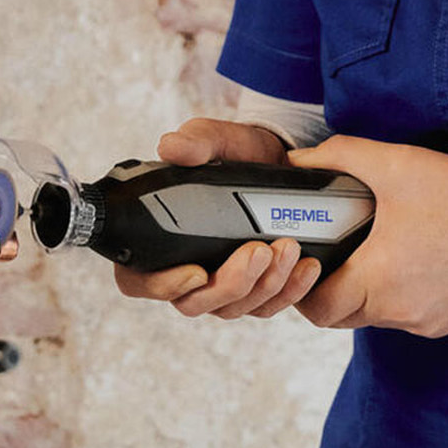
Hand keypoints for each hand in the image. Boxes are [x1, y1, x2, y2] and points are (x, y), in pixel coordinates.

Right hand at [112, 117, 321, 319]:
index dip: (162, 284)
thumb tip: (171, 146)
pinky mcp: (256, 288)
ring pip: (234, 307)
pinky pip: (268, 305)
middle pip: (194, 301)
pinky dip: (290, 290)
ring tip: (289, 248)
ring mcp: (222, 283)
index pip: (140, 278)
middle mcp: (187, 268)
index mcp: (161, 238)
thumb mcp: (219, 140)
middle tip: (259, 251)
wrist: (279, 161)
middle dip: (230, 283)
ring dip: (264, 285)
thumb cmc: (237, 155)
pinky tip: (307, 266)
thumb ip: (196, 141)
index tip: (197, 271)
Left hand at [287, 136, 447, 338]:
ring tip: (373, 249)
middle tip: (334, 251)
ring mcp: (423, 320)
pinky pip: (406, 314)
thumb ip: (341, 156)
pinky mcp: (444, 320)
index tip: (309, 259)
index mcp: (378, 279)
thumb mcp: (396, 164)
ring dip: (365, 290)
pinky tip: (408, 260)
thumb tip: (299, 160)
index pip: (319, 307)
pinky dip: (397, 294)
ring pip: (374, 315)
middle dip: (332, 287)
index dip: (305, 285)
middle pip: (343, 314)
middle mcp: (398, 311)